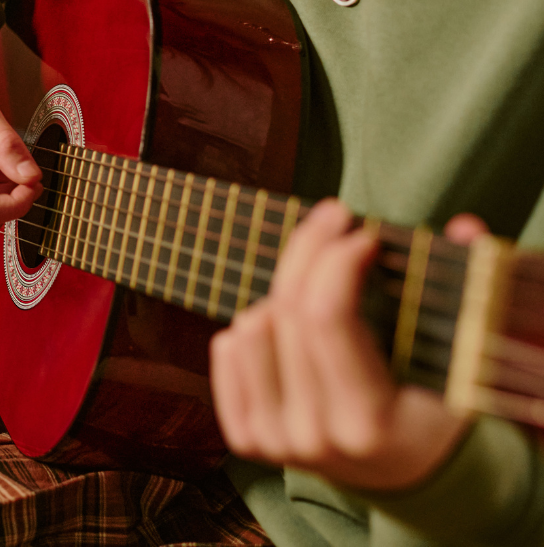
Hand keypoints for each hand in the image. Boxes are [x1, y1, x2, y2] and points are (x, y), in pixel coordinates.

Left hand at [209, 199, 486, 492]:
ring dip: (282, 295)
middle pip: (287, 311)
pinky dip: (253, 324)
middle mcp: (316, 436)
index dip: (337, 258)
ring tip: (318, 293)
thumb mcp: (458, 362)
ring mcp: (276, 440)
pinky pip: (226, 349)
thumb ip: (463, 290)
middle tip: (336, 220)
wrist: (403, 470)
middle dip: (312, 249)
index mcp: (371, 423)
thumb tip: (463, 227)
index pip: (327, 316)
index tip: (361, 230)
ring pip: (250, 325)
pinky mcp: (248, 436)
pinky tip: (287, 325)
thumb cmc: (433, 404)